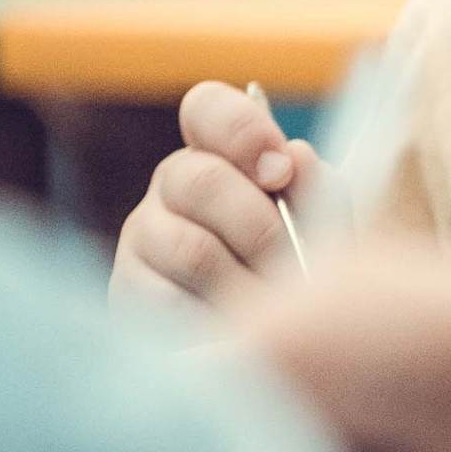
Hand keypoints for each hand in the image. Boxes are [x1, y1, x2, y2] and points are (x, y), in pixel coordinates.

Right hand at [112, 80, 348, 311]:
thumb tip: (296, 156)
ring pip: (192, 248)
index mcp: (221, 151)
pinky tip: (236, 329)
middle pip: (202, 181)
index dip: (242, 131)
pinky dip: (215, 320)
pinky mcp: (128, 290)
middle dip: (260, 227)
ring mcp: (143, 235)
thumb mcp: (322, 227)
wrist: (277, 343)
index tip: (281, 171)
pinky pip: (171, 302)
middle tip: (290, 260)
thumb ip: (317, 190)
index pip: (207, 108)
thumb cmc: (300, 272)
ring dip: (246, 282)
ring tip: (273, 304)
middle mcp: (173, 183)